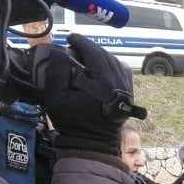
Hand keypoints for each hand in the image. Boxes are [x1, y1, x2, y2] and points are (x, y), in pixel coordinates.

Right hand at [34, 34, 139, 154]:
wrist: (92, 144)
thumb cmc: (73, 123)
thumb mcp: (56, 97)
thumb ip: (56, 72)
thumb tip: (59, 52)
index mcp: (104, 81)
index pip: (94, 52)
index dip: (80, 42)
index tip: (70, 38)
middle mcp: (119, 82)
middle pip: (105, 55)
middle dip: (89, 48)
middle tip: (74, 47)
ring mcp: (126, 88)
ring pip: (115, 62)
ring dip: (100, 56)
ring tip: (84, 56)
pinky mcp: (128, 94)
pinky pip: (121, 72)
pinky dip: (109, 66)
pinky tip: (97, 68)